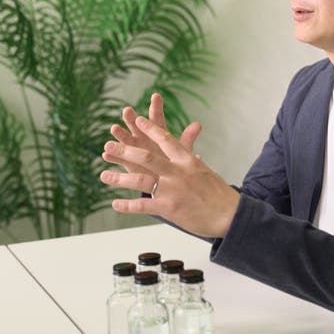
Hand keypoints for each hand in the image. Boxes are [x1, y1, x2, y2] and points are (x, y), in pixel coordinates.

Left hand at [100, 115, 239, 238]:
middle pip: (146, 156)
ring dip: (118, 178)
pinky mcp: (168, 208)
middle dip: (124, 150)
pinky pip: (142, 205)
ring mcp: (171, 189)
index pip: (165, 139)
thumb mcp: (205, 171)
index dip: (149, 128)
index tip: (136, 119)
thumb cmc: (219, 193)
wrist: (230, 214)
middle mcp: (177, 172)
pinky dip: (127, 205)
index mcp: (187, 160)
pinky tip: (115, 204)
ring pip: (139, 180)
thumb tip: (190, 153)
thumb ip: (192, 161)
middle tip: (108, 145)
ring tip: (103, 176)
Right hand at [107, 93, 201, 175]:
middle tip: (128, 110)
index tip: (156, 96)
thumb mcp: (181, 150)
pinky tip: (106, 153)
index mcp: (157, 133)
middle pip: (136, 125)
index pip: (157, 117)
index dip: (157, 106)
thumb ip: (187, 138)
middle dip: (132, 117)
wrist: (162, 179)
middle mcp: (143, 137)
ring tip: (114, 128)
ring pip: (125, 140)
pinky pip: (118, 158)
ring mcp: (133, 149)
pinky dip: (112, 155)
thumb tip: (198, 124)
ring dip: (119, 134)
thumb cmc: (172, 160)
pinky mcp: (127, 162)